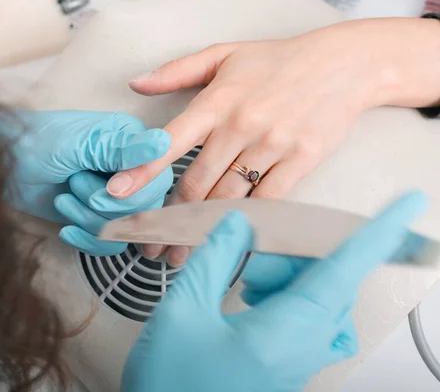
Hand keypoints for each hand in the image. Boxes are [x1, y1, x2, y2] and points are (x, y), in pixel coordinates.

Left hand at [0, 110, 172, 255]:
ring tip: (63, 198)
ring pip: (125, 231)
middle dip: (104, 207)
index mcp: (134, 144)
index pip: (156, 181)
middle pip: (144, 211)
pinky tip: (65, 227)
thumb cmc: (37, 143)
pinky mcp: (100, 218)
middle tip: (74, 184)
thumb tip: (163, 144)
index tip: (105, 189)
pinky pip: (110, 244)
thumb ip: (122, 149)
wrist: (4, 165)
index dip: (132, 195)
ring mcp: (117, 197)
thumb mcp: (79, 144)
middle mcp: (132, 171)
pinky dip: (86, 239)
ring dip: (89, 220)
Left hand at [108, 18, 439, 264]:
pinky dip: (246, 222)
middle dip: (170, 217)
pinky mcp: (300, 162)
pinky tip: (229, 240)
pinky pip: (267, 201)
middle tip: (150, 242)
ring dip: (201, 230)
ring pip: (227, 198)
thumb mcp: (225, 53)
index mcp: (217, 102)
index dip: (141, 170)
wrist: (343, 65)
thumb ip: (177, 70)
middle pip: (196, 183)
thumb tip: (136, 84)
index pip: (169, 141)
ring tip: (181, 253)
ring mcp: (272, 146)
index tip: (116, 194)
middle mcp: (240, 126)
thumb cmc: (278, 60)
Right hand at [122, 191, 426, 391]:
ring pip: (323, 303)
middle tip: (250, 260)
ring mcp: (299, 362)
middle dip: (294, 259)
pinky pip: (313, 324)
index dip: (376, 236)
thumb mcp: (182, 312)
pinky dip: (293, 300)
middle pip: (330, 284)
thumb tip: (239, 224)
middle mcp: (303, 350)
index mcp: (283, 334)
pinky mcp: (289, 368)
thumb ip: (215, 260)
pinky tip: (257, 303)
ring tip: (246, 285)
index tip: (407, 206)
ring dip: (291, 280)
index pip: (343, 273)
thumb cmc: (171, 381)